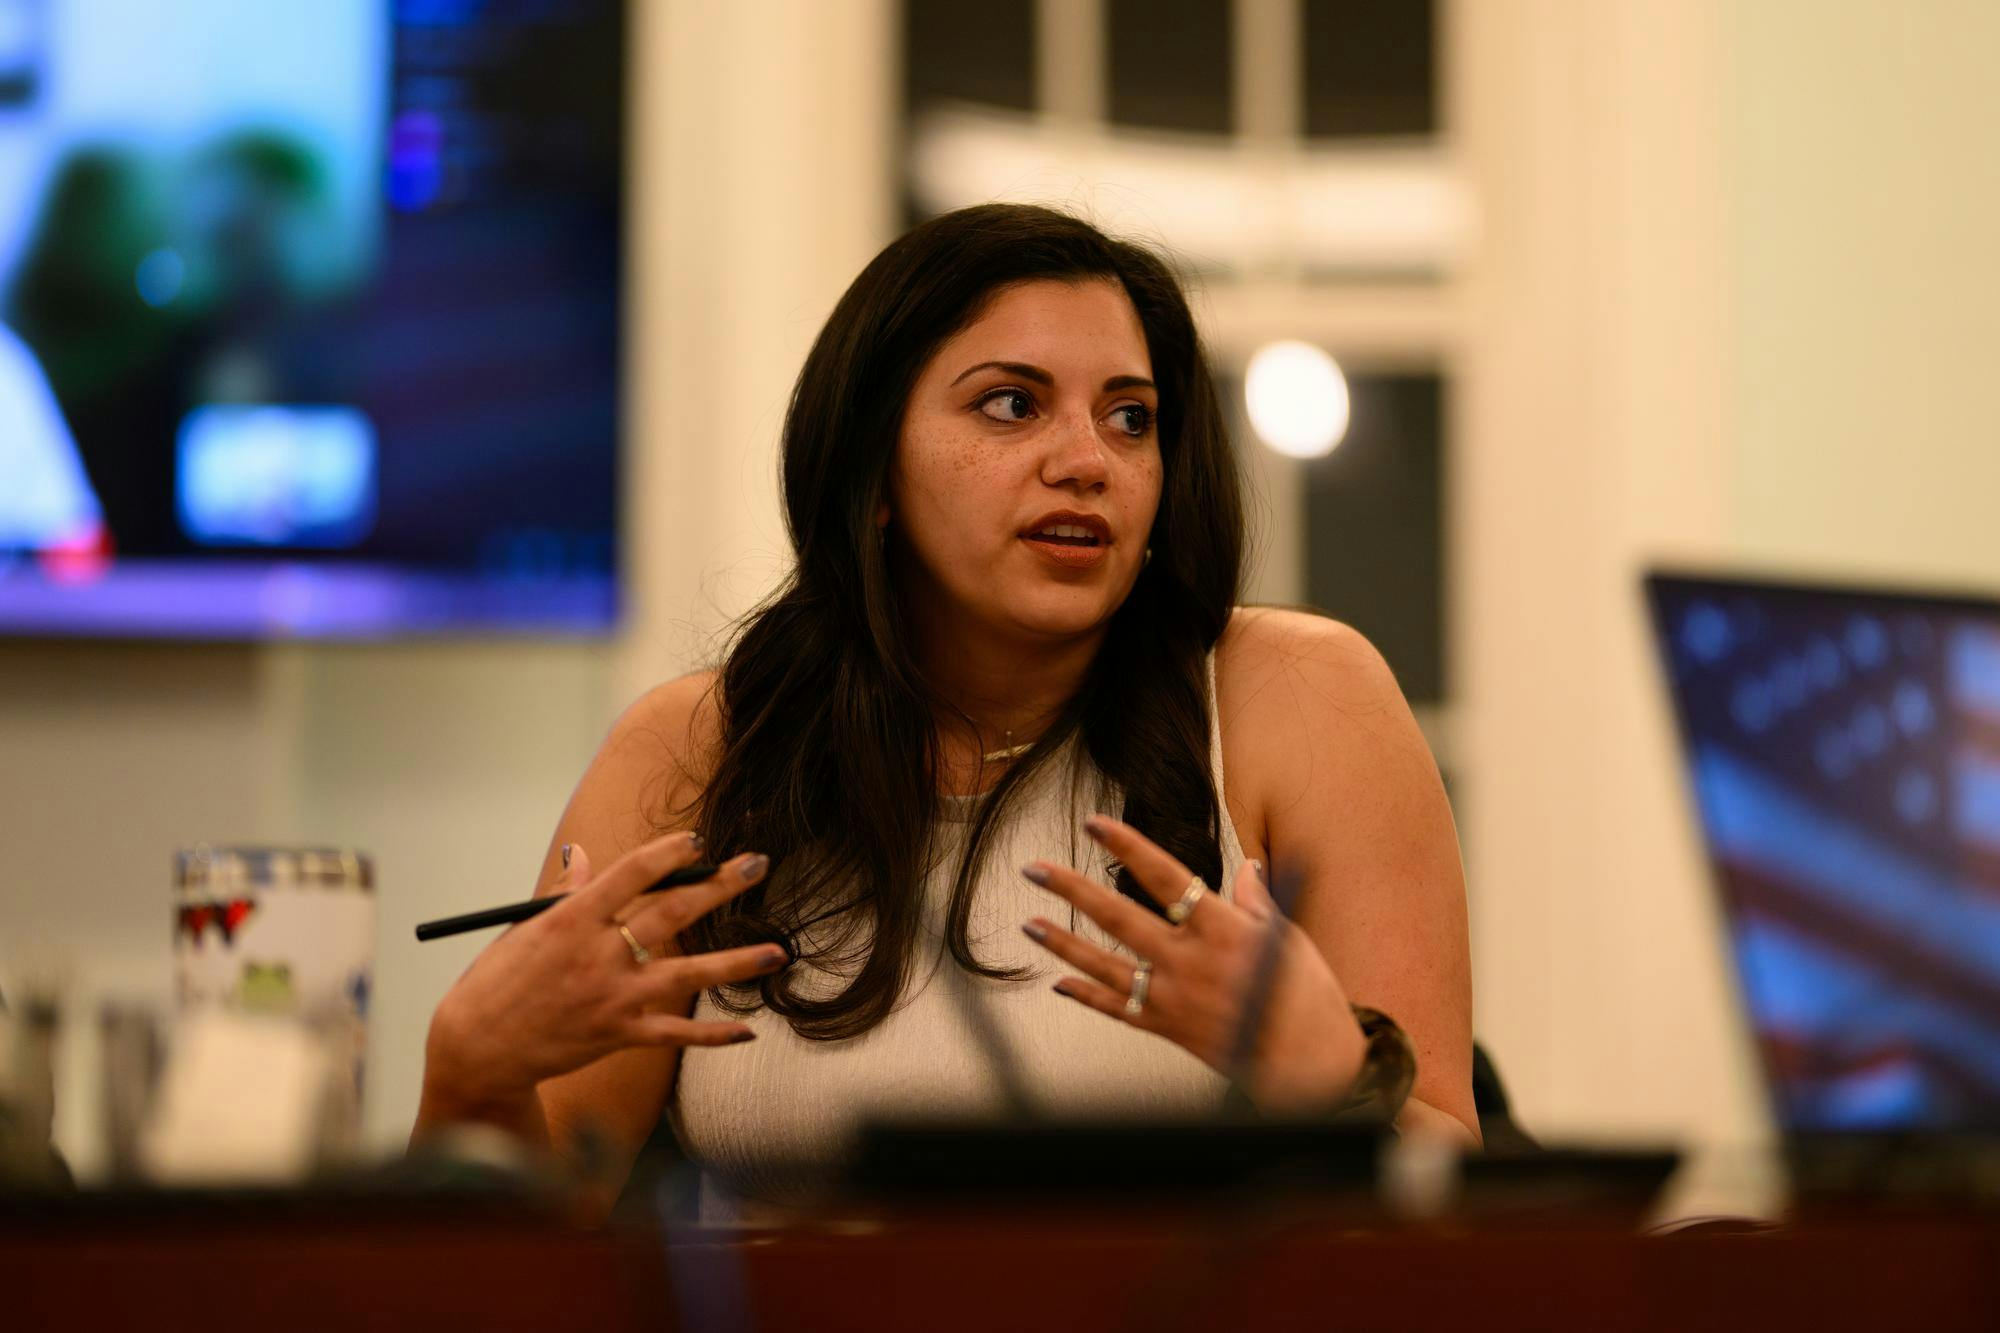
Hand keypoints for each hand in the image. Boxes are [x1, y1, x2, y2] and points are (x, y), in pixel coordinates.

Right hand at [424, 831, 782, 1110]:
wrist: (478, 1049)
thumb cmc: (498, 983)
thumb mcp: (524, 929)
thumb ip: (565, 894)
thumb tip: (583, 855)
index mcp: (572, 921)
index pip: (631, 875)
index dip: (669, 855)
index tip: (698, 841)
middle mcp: (598, 955)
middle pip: (670, 913)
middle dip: (719, 886)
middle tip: (757, 865)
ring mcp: (613, 997)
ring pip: (686, 975)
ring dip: (736, 963)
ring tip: (777, 951)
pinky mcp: (619, 1035)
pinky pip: (675, 1034)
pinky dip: (712, 1035)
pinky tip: (747, 1029)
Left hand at [1021, 815, 1366, 1110]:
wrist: (1314, 1068)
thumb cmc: (1308, 997)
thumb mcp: (1287, 938)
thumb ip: (1256, 905)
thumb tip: (1248, 870)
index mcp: (1223, 928)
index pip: (1165, 877)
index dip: (1128, 848)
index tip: (1095, 824)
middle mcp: (1191, 961)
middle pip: (1119, 918)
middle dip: (1072, 891)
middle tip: (1035, 870)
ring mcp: (1175, 998)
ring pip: (1106, 966)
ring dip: (1064, 944)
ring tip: (1030, 923)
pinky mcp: (1170, 1029)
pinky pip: (1119, 1010)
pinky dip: (1087, 996)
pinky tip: (1059, 983)